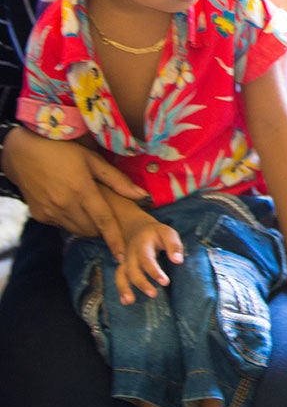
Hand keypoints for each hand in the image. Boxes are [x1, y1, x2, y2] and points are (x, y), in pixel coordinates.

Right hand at [3, 127, 147, 260]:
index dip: (115, 239)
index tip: (123, 256)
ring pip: (76, 230)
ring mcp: (50, 211)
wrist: (23, 153)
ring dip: (88, 227)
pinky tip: (72, 207)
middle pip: (91, 229)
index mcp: (82, 190)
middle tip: (109, 218)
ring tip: (91, 211)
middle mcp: (65, 205)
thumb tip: (143, 195)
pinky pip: (61, 225)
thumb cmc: (62, 151)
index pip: (104, 221)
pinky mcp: (39, 215)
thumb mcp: (92, 159)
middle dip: (103, 229)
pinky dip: (71, 221)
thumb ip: (117, 180)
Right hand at [113, 214, 183, 304]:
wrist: (140, 229)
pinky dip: (121, 290)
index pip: (147, 259)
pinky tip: (126, 302)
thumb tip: (178, 260)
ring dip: (125, 288)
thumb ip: (174, 246)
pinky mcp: (124, 267)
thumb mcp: (168, 233)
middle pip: (133, 270)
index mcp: (143, 245)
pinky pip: (119, 278)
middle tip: (153, 294)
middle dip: (142, 283)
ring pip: (121, 275)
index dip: (154, 272)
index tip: (165, 282)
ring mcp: (126, 261)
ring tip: (130, 301)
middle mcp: (131, 254)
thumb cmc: (158, 234)